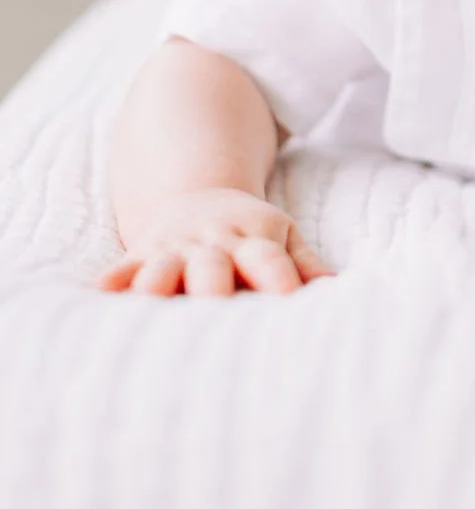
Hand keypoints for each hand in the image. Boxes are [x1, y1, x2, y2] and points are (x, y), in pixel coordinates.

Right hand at [96, 187, 333, 296]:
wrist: (198, 193)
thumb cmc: (250, 231)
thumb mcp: (283, 234)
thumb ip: (306, 263)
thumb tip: (337, 289)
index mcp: (254, 237)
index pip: (269, 260)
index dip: (280, 281)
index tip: (289, 306)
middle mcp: (213, 242)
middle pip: (214, 266)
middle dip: (214, 289)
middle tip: (217, 315)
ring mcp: (175, 247)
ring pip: (164, 266)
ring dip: (160, 286)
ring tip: (155, 310)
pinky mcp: (142, 254)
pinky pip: (125, 267)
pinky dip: (114, 281)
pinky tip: (102, 296)